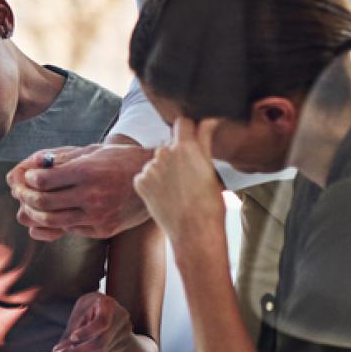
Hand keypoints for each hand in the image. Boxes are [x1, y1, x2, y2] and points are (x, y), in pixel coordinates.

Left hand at [7, 143, 152, 241]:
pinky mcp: (104, 230)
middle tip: (22, 193)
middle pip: (43, 203)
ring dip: (36, 214)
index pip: (43, 181)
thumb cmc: (122, 160)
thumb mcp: (94, 151)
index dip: (29, 180)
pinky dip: (58, 222)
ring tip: (33, 205)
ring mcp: (98, 216)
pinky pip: (71, 229)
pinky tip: (54, 213)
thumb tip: (34, 164)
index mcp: (88, 172)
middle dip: (26, 198)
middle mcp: (92, 196)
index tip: (29, 177)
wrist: (156, 179)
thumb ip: (64, 159)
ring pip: (53, 221)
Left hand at [56, 291, 132, 351]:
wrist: (111, 311)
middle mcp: (120, 319)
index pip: (101, 323)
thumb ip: (72, 328)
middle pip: (101, 342)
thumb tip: (59, 350)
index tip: (72, 338)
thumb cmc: (91, 307)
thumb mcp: (80, 311)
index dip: (87, 333)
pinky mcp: (122, 344)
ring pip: (100, 351)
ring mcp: (124, 333)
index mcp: (108, 305)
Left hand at [131, 119, 226, 246]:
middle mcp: (164, 152)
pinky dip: (152, 182)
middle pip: (168, 143)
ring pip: (156, 161)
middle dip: (176, 152)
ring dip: (164, 168)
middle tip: (187, 173)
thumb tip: (210, 119)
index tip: (191, 137)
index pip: (182, 122)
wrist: (194, 231)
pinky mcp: (140, 182)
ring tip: (177, 189)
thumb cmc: (210, 203)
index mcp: (186, 146)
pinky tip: (165, 195)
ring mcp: (150, 167)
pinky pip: (145, 175)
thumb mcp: (211, 168)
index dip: (188, 129)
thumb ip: (205, 140)